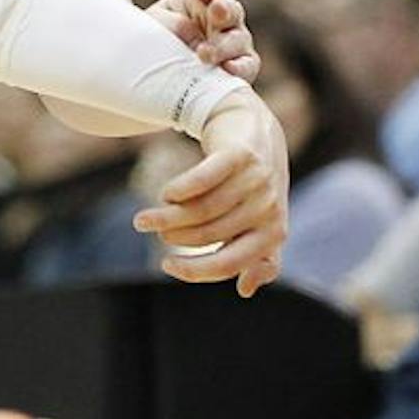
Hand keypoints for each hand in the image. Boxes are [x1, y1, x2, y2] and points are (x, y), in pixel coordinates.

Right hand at [134, 91, 288, 295]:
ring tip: (145, 218)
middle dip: (173, 236)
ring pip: (201, 209)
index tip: (166, 265)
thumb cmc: (252, 185)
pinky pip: (204, 179)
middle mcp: (268, 208)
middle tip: (152, 229)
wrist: (255, 127)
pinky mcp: (239, 155)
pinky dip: (179, 190)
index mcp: (272, 233)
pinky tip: (166, 194)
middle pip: (207, 234)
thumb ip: (257, 258)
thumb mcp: (260, 222)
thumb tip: (245, 291)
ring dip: (166, 216)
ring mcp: (256, 180)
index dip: (193, 270)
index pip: (228, 263)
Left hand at [147, 0, 258, 82]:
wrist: (152, 75)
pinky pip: (248, 65)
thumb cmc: (152, 42)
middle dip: (224, 9)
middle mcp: (221, 15)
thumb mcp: (152, 26)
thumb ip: (170, 21)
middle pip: (230, 8)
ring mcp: (233, 40)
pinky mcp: (241, 65)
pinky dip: (240, 67)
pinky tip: (229, 69)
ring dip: (224, 45)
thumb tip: (189, 30)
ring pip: (239, 38)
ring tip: (204, 54)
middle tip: (216, 11)